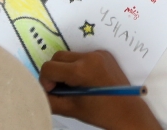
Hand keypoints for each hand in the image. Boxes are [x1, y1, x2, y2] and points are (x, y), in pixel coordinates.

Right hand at [39, 51, 161, 129]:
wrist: (128, 112)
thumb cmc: (101, 113)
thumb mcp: (71, 109)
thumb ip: (50, 100)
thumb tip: (38, 92)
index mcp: (81, 70)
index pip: (48, 67)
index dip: (46, 82)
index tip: (53, 92)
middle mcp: (90, 57)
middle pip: (58, 57)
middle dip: (55, 73)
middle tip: (62, 90)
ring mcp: (98, 53)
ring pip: (69, 55)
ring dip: (66, 69)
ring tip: (74, 86)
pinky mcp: (104, 54)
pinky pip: (82, 55)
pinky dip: (78, 66)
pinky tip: (85, 81)